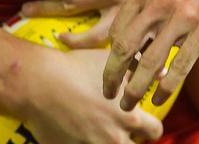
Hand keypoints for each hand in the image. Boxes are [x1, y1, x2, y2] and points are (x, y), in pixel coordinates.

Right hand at [22, 47, 162, 143]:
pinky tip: (80, 135)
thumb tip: (161, 72)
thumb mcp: (109, 63)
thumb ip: (137, 69)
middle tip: (118, 129)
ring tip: (99, 132)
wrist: (38, 82)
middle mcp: (114, 138)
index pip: (155, 130)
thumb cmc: (74, 68)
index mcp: (129, 117)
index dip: (148, 125)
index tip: (139, 121)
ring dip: (109, 142)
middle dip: (131, 139)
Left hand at [99, 0, 198, 111]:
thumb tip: (123, 66)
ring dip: (136, 88)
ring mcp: (183, 14)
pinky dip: (165, 88)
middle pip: (126, 46)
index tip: (112, 78)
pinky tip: (158, 100)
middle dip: (113, 75)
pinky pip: (179, 66)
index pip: (117, 31)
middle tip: (108, 95)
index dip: (112, 58)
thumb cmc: (192, 2)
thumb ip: (141, 26)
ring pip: (151, 61)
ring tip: (128, 104)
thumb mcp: (161, 1)